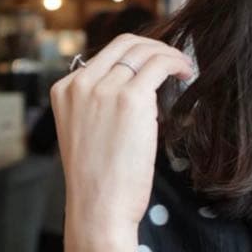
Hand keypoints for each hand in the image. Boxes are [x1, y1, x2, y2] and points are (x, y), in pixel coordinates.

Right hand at [50, 33, 194, 234]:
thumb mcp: (86, 134)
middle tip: (174, 61)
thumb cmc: (99, 182)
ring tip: (185, 69)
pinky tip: (187, 75)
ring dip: (169, 55)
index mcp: (64, 90)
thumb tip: (135, 90)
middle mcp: (80, 84)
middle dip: (154, 46)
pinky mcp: (130, 99)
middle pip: (124, 44)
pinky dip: (176, 63)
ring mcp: (104, 89)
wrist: (98, 208)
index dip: (135, 54)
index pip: (104, 55)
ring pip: (144, 52)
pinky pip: (159, 65)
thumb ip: (99, 107)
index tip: (154, 64)